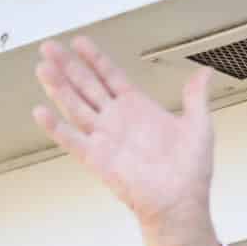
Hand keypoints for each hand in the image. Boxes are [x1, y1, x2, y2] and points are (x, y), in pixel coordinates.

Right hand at [33, 36, 222, 245]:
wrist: (181, 202)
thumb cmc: (190, 171)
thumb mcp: (198, 126)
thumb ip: (196, 97)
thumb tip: (204, 74)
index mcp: (138, 109)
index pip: (110, 76)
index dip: (95, 58)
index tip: (79, 43)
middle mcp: (117, 121)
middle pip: (86, 85)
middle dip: (68, 65)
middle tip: (49, 48)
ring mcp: (105, 138)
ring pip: (75, 106)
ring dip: (58, 87)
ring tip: (43, 68)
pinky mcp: (97, 159)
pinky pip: (72, 140)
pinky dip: (56, 128)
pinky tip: (41, 112)